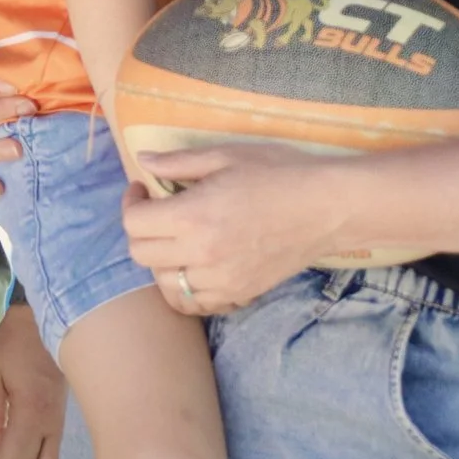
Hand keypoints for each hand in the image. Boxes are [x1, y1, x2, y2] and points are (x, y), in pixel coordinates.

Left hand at [123, 145, 346, 315]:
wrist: (327, 208)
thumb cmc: (278, 172)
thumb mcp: (226, 155)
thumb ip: (178, 162)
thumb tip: (142, 160)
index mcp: (194, 216)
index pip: (134, 223)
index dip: (131, 203)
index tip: (143, 190)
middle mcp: (202, 254)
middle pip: (141, 255)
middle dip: (141, 231)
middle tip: (157, 212)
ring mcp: (221, 280)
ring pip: (164, 284)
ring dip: (161, 261)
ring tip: (176, 239)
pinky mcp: (239, 294)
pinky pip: (194, 303)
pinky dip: (186, 287)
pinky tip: (195, 265)